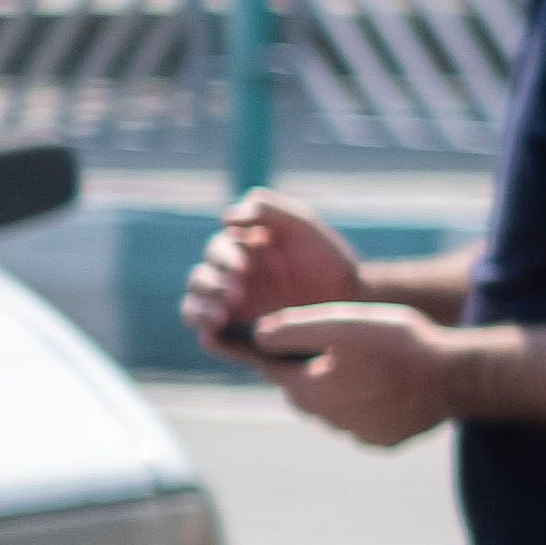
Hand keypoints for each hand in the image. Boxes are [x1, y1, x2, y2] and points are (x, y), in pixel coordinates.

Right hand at [182, 189, 360, 351]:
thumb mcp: (302, 225)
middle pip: (201, 279)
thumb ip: (268, 210)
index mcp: (240, 249)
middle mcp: (229, 276)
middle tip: (236, 293)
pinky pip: (209, 334)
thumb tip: (226, 219)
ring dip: (200, 308)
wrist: (349, 298)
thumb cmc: (325, 258)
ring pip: (195, 305)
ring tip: (219, 316)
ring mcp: (231, 306)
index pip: (217, 251)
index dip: (225, 259)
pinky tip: (212, 333)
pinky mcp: (237, 333)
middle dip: (213, 285)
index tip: (244, 268)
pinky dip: (204, 331)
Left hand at [249, 298, 462, 449]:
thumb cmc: (397, 344)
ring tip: (363, 366)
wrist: (453, 377)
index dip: (276, 351)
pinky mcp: (384, 441)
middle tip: (330, 348)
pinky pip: (362, 423)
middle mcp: (329, 420)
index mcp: (311, 391)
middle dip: (308, 372)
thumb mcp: (341, 323)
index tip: (281, 338)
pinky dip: (366, 407)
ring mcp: (358, 434)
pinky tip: (385, 388)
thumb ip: (293, 329)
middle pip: (303, 393)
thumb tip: (257, 336)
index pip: (275, 370)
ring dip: (338, 390)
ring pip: (334, 409)